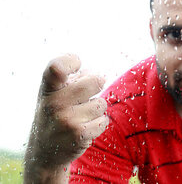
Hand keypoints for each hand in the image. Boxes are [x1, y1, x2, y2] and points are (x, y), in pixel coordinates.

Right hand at [26, 54, 108, 168]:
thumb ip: (72, 80)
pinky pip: (103, 120)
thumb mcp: (54, 95)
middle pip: (93, 81)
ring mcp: (67, 120)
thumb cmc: (55, 115)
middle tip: (91, 90)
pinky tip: (86, 127)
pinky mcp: (79, 134)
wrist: (44, 152)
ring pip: (101, 103)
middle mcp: (54, 103)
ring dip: (97, 108)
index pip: (57, 67)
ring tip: (83, 115)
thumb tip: (95, 74)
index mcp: (48, 89)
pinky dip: (99, 123)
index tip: (77, 64)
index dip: (71, 61)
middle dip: (98, 83)